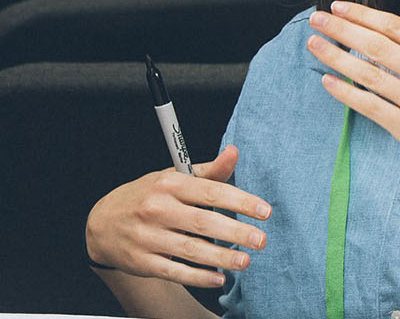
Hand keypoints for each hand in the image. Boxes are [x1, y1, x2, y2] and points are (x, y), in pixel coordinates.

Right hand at [84, 145, 271, 287]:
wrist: (102, 224)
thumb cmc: (148, 197)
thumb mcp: (173, 178)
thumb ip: (208, 171)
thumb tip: (234, 153)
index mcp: (169, 185)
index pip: (211, 192)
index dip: (240, 201)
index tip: (265, 211)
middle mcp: (157, 209)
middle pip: (203, 222)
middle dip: (235, 232)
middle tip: (261, 240)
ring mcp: (147, 237)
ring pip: (190, 249)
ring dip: (220, 257)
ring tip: (245, 260)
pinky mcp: (141, 261)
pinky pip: (173, 271)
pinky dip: (197, 276)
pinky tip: (218, 278)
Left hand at [306, 2, 399, 197]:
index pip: (397, 27)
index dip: (364, 15)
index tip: (339, 7)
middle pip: (378, 46)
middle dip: (343, 29)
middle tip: (317, 19)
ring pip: (369, 74)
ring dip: (337, 57)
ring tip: (315, 45)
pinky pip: (371, 107)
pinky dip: (346, 93)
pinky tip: (328, 81)